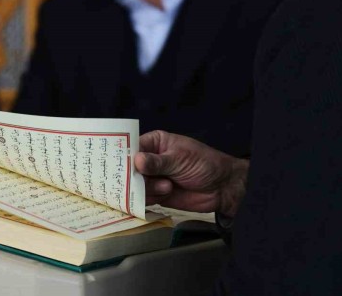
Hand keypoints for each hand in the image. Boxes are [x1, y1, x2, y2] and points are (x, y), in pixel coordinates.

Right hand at [134, 130, 248, 216]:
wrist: (222, 188)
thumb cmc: (204, 164)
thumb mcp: (180, 158)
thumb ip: (158, 162)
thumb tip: (137, 160)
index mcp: (154, 143)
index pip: (131, 146)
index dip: (123, 155)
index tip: (120, 164)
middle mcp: (149, 160)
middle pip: (128, 168)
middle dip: (134, 176)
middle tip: (141, 180)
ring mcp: (151, 178)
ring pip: (133, 185)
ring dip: (147, 188)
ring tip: (167, 186)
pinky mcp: (155, 195)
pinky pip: (142, 198)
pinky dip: (150, 199)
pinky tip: (165, 194)